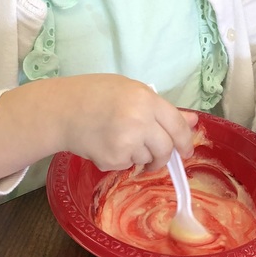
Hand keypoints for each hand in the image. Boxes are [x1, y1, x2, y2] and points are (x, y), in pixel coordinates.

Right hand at [0, 75, 195, 179]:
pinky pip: (127, 165)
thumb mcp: (130, 91)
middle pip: (166, 148)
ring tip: (118, 139)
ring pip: (147, 158)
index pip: (178, 125)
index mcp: (146, 99)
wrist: (61, 109)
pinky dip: (120, 160)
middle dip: (164, 156)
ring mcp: (126, 141)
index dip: (186, 140)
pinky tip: (105, 144)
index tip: (186, 150)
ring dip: (139, 156)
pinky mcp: (113, 159)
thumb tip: (194, 121)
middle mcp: (140, 120)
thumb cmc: (95, 94)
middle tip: (154, 156)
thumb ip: (162, 108)